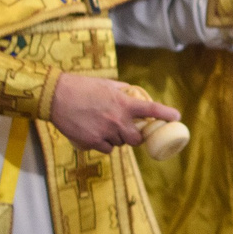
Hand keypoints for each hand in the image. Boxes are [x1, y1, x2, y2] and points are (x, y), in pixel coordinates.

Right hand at [48, 73, 178, 152]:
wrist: (56, 97)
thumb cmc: (80, 87)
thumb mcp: (105, 84)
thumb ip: (121, 91)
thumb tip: (131, 94)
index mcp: (123, 103)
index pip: (151, 110)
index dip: (166, 114)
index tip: (177, 117)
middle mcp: (117, 120)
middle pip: (136, 139)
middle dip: (134, 136)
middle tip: (128, 130)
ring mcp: (105, 133)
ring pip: (119, 144)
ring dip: (116, 138)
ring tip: (102, 126)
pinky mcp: (92, 142)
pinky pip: (106, 149)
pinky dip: (103, 144)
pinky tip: (94, 134)